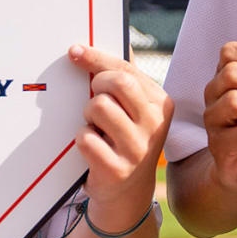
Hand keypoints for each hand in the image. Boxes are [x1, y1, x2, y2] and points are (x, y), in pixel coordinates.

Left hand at [69, 45, 171, 232]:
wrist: (128, 193)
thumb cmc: (127, 140)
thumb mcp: (136, 110)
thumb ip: (126, 78)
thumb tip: (104, 44)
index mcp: (161, 104)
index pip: (127, 70)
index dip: (97, 58)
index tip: (75, 51)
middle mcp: (155, 125)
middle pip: (116, 84)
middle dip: (96, 86)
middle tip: (94, 98)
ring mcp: (138, 149)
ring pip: (98, 108)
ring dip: (88, 115)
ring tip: (96, 127)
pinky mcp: (116, 169)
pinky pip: (85, 138)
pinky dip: (82, 139)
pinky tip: (94, 148)